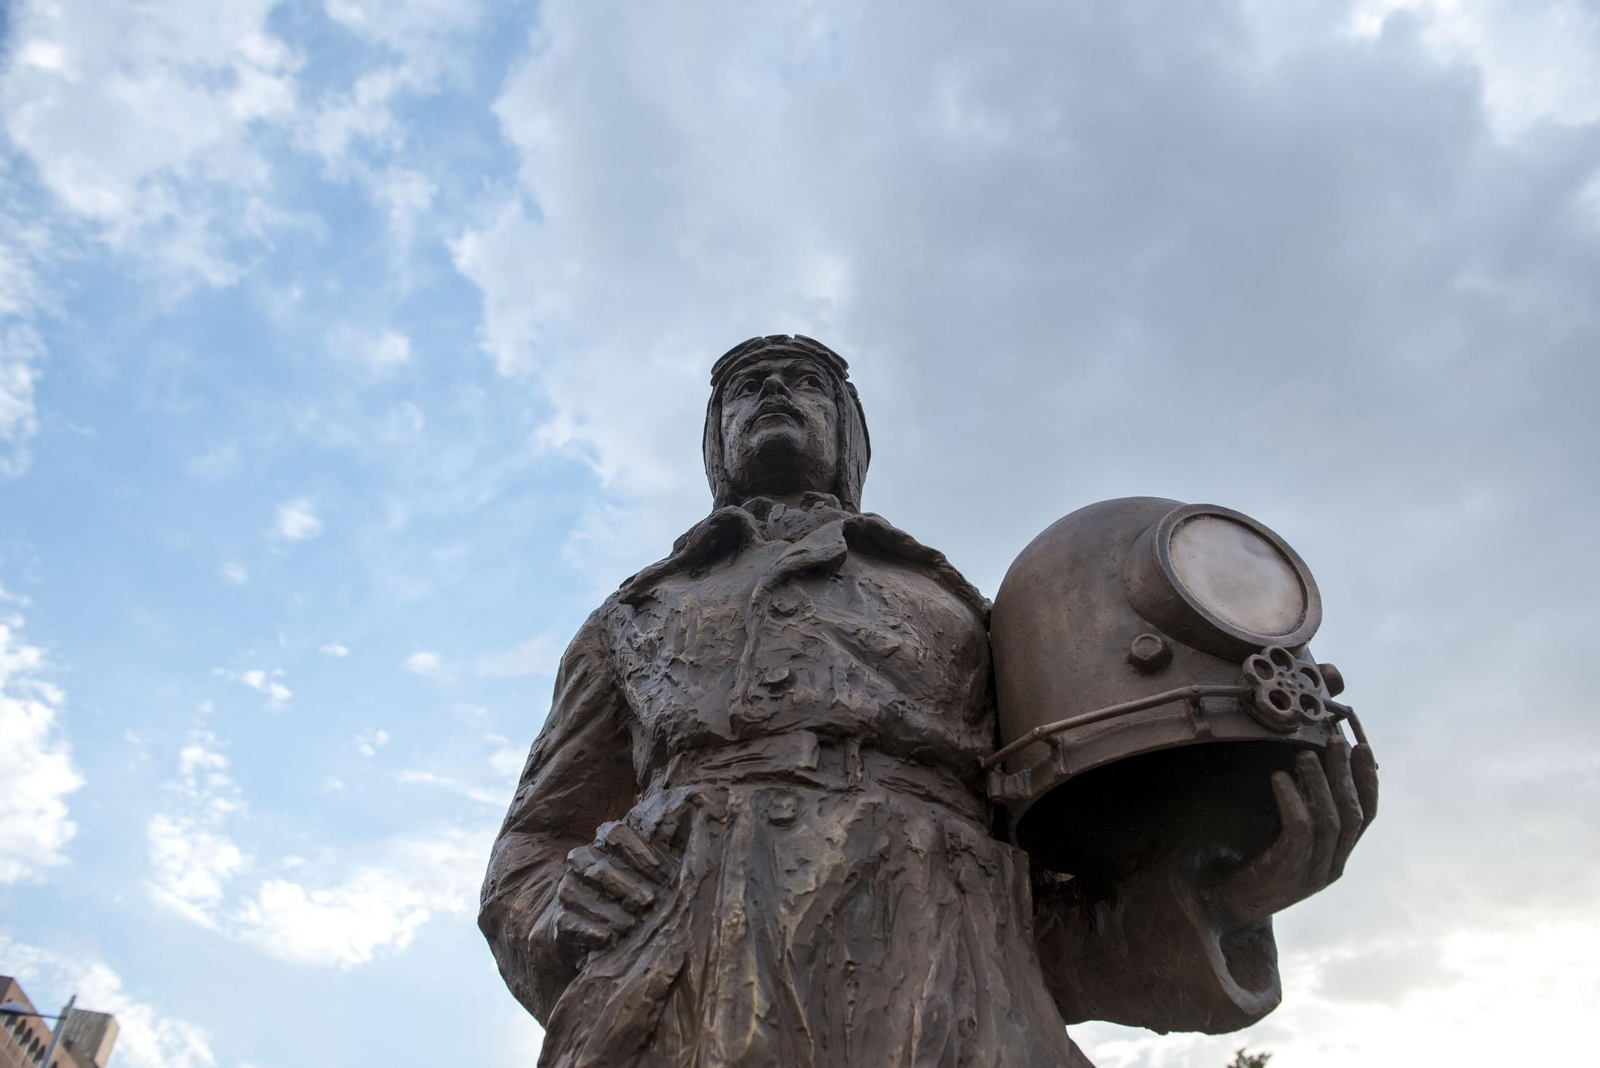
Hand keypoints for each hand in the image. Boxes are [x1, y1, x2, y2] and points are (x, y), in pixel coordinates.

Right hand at [547, 819, 671, 956]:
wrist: (599, 929)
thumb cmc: (634, 895)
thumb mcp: (651, 873)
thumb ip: (664, 854)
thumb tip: (686, 822)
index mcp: (602, 843)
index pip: (614, 833)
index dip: (639, 850)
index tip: (661, 870)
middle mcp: (581, 861)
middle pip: (600, 867)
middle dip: (628, 885)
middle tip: (651, 901)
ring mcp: (567, 889)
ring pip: (579, 893)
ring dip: (609, 911)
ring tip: (633, 924)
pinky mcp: (560, 919)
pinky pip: (569, 921)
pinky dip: (590, 930)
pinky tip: (611, 938)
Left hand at [1215, 736, 1377, 921]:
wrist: (1221, 904)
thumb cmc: (1250, 863)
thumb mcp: (1284, 838)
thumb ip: (1304, 813)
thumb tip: (1310, 765)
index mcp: (1336, 857)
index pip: (1366, 816)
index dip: (1367, 782)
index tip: (1362, 748)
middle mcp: (1331, 866)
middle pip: (1353, 815)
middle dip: (1347, 775)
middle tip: (1336, 742)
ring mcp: (1312, 873)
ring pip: (1330, 821)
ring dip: (1319, 783)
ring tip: (1305, 754)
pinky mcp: (1287, 872)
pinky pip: (1300, 831)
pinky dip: (1293, 801)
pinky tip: (1279, 777)